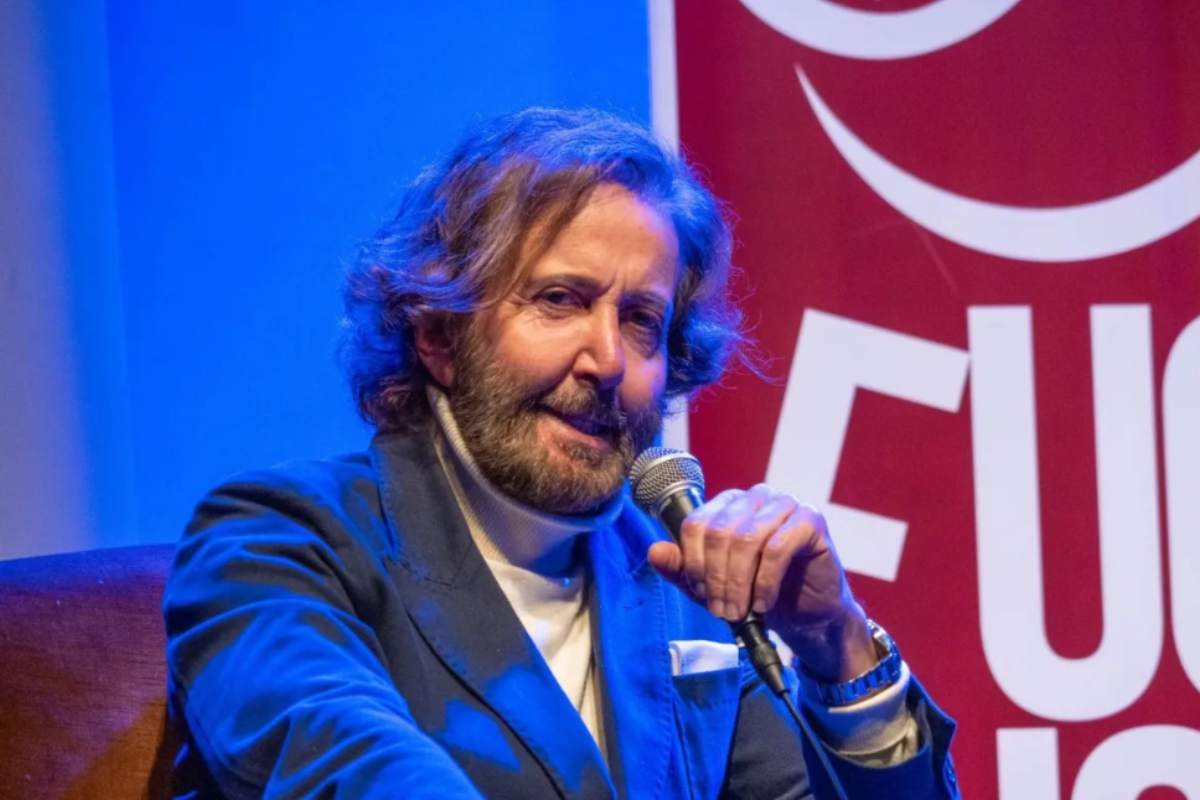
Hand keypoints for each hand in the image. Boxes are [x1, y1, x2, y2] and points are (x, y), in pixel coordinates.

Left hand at [646, 484, 877, 681]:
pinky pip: (778, 548)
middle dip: (715, 578)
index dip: (693, 563)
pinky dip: (764, 582)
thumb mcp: (713, 586)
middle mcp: (755, 497)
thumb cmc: (759, 592)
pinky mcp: (811, 521)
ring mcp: (785, 504)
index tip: (700, 594)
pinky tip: (763, 603)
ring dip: (738, 583)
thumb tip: (655, 552)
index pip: (695, 524)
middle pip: (719, 532)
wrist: (807, 614)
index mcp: (728, 505)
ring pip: (746, 539)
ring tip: (740, 612)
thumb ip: (683, 569)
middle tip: (720, 611)